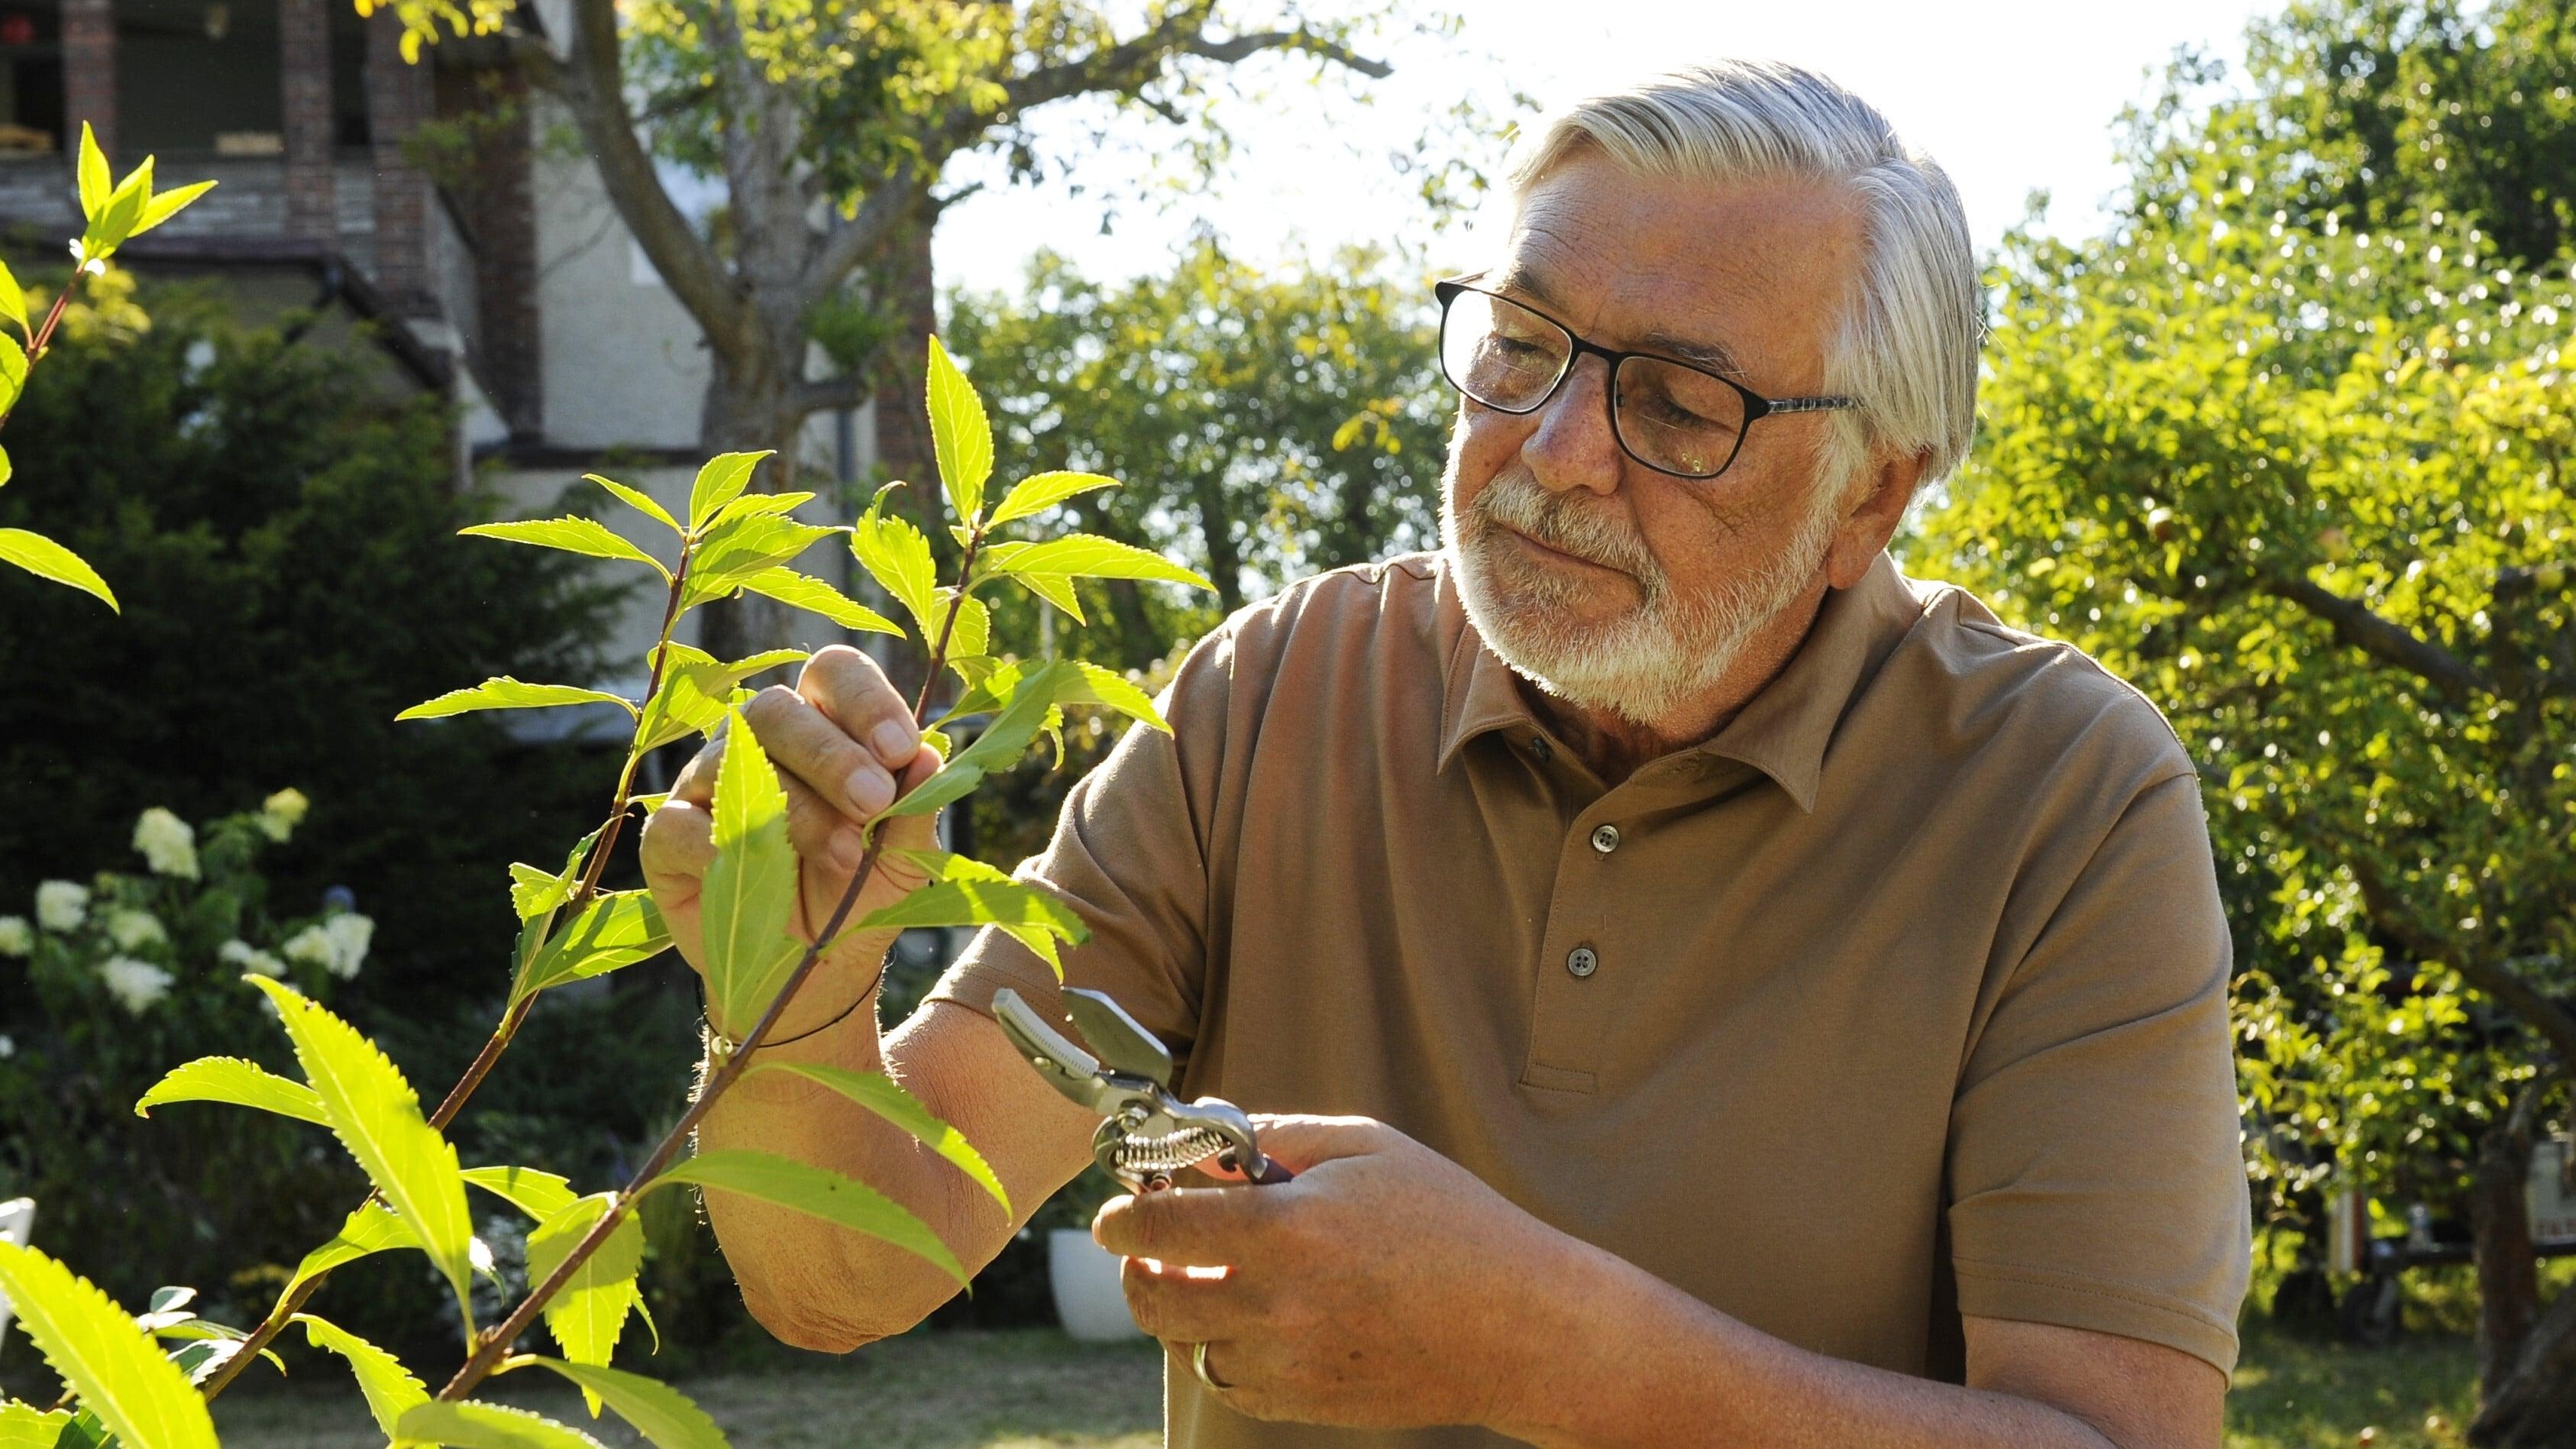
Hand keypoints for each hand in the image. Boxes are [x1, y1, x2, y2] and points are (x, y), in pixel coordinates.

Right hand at [639, 645, 942, 1035]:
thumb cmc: (862, 892)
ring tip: (843, 856)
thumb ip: (916, 809)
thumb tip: (929, 758)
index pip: (833, 674)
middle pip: (775, 708)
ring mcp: (705, 784)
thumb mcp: (905, 860)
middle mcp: (759, 743)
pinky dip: (722, 848)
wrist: (816, 968)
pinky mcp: (666, 837)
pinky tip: (763, 876)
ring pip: (731, 760)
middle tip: (873, 802)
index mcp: (824, 725)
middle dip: (831, 755)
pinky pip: (679, 824)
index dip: (865, 701)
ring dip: (795, 808)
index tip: (901, 749)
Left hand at [1093, 1114, 1572, 1431]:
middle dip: (1136, 1267)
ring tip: (1206, 1277)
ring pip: (1186, 1345)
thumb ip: (1276, 1137)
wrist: (1520, 1327)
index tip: (1115, 1213)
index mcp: (1287, 1229)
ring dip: (1180, 1310)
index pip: (1160, 1228)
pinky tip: (1251, 1319)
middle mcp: (1277, 1305)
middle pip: (1153, 1298)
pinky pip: (1226, 1382)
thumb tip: (1206, 1144)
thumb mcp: (1367, 1147)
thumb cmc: (1452, 1223)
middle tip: (1149, 1247)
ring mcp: (1288, 1363)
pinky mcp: (1304, 1403)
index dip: (1121, 1218)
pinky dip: (1220, 1351)